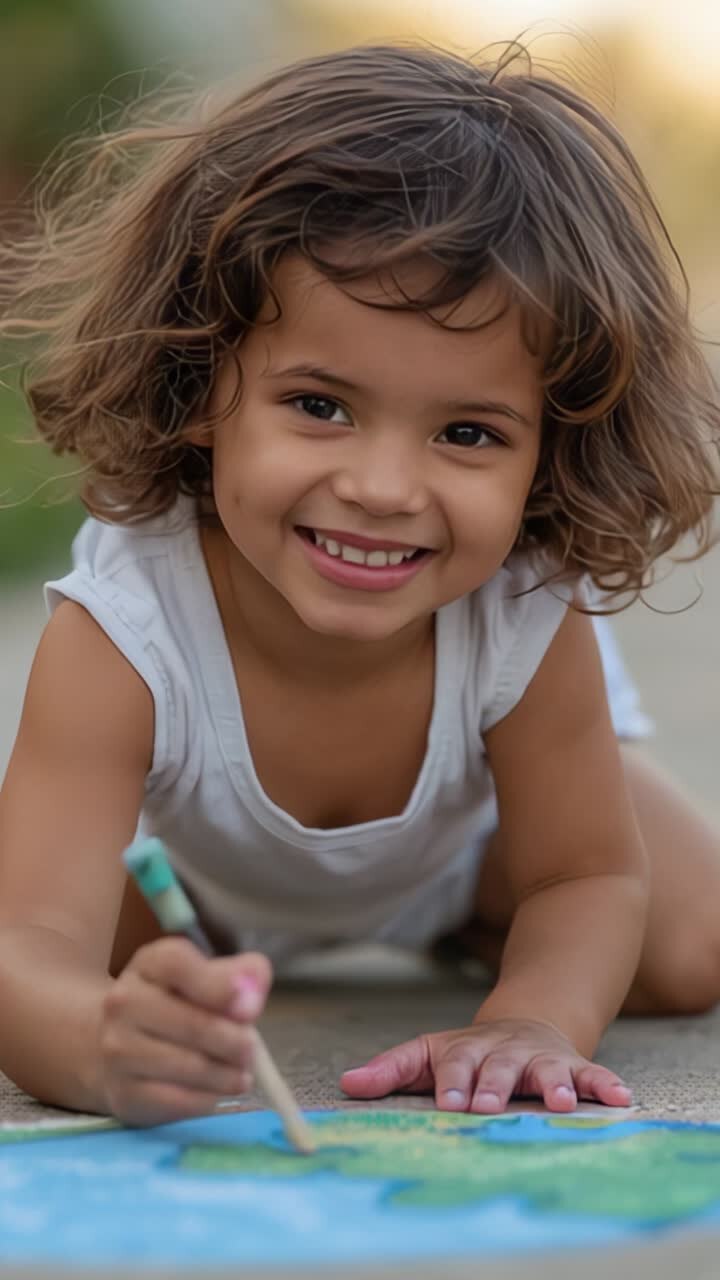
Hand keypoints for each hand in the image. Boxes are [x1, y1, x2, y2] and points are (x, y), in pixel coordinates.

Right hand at [98, 937, 271, 1125]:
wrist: (118, 1047)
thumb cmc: (178, 1006)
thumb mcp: (207, 977)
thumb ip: (241, 975)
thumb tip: (252, 998)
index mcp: (151, 964)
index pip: (178, 964)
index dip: (219, 985)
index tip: (251, 1009)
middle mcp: (125, 1002)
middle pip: (194, 1024)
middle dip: (236, 1042)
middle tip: (251, 1051)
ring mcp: (118, 1049)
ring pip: (191, 1067)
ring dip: (228, 1075)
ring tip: (241, 1074)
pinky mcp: (124, 1093)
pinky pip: (180, 1101)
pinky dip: (209, 1099)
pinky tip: (218, 1091)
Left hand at [341, 1017, 631, 1112]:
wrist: (524, 1023)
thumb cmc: (467, 1054)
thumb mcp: (427, 1054)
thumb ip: (390, 1070)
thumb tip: (347, 1083)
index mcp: (466, 1050)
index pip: (455, 1063)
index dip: (453, 1082)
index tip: (450, 1103)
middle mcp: (504, 1051)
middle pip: (499, 1067)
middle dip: (495, 1086)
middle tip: (490, 1107)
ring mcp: (540, 1057)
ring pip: (547, 1068)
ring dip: (555, 1084)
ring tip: (562, 1103)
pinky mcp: (573, 1066)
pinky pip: (593, 1073)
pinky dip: (605, 1085)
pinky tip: (620, 1098)